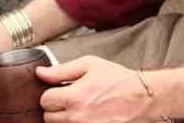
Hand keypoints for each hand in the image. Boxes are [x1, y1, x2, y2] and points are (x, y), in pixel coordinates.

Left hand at [37, 56, 158, 122]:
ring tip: (78, 108)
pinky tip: (85, 116)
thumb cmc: (119, 80)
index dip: (50, 93)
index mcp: (73, 97)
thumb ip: (61, 70)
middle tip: (68, 100)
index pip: (44, 100)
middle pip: (48, 117)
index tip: (59, 91)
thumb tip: (40, 72)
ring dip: (64, 118)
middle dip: (55, 107)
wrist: (143, 98)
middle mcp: (76, 118)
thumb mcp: (89, 65)